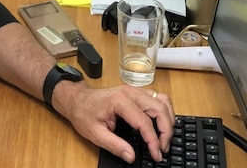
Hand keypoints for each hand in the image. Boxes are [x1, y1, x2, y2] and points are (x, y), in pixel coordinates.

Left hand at [51, 82, 174, 163]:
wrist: (77, 98)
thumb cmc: (84, 113)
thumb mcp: (95, 133)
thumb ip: (114, 146)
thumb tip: (131, 156)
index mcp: (120, 101)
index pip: (145, 122)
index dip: (153, 141)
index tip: (156, 154)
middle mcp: (131, 92)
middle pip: (159, 109)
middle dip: (166, 131)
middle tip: (163, 148)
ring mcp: (135, 90)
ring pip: (162, 100)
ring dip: (168, 119)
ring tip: (165, 137)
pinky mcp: (137, 92)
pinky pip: (158, 97)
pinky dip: (165, 110)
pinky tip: (163, 123)